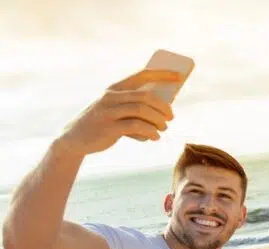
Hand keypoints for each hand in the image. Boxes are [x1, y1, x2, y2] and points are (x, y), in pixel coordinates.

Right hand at [57, 69, 181, 156]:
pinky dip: (150, 132)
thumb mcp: (117, 110)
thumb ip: (135, 106)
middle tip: (171, 117)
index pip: (142, 75)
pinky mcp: (108, 128)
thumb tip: (165, 108)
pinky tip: (155, 137)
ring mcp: (108, 111)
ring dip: (158, 121)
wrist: (74, 139)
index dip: (162, 74)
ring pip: (142, 111)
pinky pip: (135, 126)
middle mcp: (111, 96)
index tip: (180, 76)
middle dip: (163, 106)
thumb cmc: (103, 123)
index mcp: (115, 88)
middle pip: (146, 96)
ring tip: (163, 128)